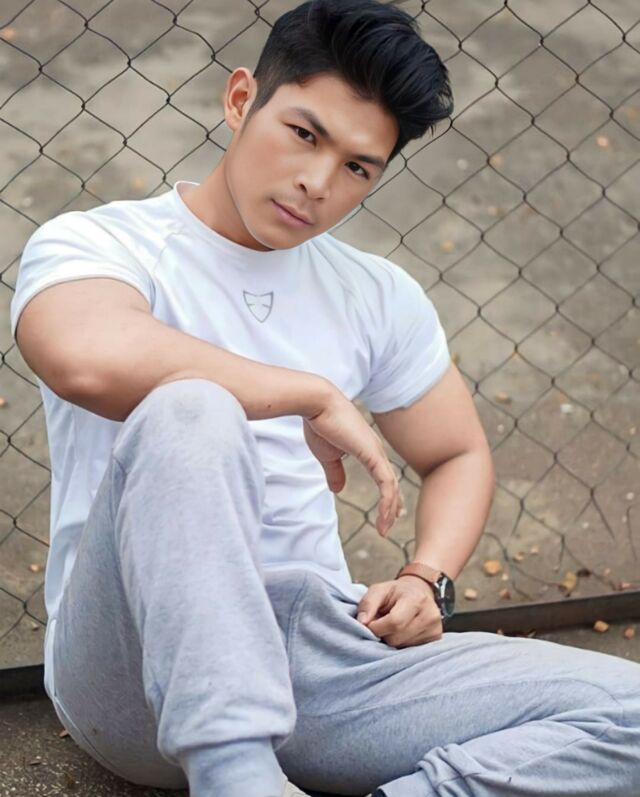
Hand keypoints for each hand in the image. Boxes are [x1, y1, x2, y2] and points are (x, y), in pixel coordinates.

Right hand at [303, 391, 403, 537]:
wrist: (317, 404)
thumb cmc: (320, 424)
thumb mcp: (327, 455)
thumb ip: (335, 472)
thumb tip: (337, 489)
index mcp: (367, 449)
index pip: (383, 476)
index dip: (388, 494)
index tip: (390, 511)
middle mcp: (376, 451)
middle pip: (391, 483)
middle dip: (393, 505)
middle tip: (392, 523)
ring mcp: (376, 452)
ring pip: (391, 487)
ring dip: (390, 510)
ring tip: (384, 529)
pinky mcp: (373, 455)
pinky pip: (386, 484)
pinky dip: (387, 502)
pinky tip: (384, 516)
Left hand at [356, 576, 442, 647]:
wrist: (418, 592)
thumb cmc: (396, 593)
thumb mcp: (379, 590)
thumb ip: (368, 603)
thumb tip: (362, 623)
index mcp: (416, 599)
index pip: (394, 623)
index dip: (377, 627)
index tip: (371, 623)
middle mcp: (430, 615)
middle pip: (397, 638)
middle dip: (383, 635)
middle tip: (382, 624)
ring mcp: (435, 630)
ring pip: (403, 648)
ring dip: (392, 641)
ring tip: (393, 628)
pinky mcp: (436, 640)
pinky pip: (411, 652)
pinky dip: (402, 645)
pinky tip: (403, 634)